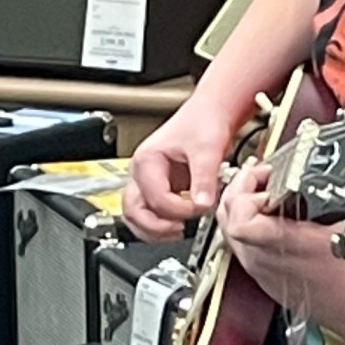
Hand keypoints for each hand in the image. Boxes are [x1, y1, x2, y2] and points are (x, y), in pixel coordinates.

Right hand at [124, 99, 238, 239]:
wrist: (210, 114)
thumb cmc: (203, 122)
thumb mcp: (207, 149)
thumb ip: (204, 179)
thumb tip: (202, 204)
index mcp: (146, 160)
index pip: (155, 198)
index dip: (179, 210)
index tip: (201, 208)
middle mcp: (142, 172)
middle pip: (134, 211)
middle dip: (156, 226)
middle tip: (180, 230)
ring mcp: (148, 182)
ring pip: (138, 216)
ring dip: (155, 229)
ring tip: (179, 231)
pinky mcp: (160, 188)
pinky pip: (152, 213)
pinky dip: (162, 223)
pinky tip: (181, 224)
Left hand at [216, 162, 344, 332]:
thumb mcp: (343, 228)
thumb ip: (315, 201)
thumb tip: (298, 172)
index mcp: (285, 247)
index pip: (241, 221)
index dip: (248, 193)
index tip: (267, 179)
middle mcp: (262, 259)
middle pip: (226, 217)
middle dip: (240, 188)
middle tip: (260, 174)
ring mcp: (256, 267)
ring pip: (227, 226)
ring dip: (238, 201)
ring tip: (259, 186)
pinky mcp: (256, 271)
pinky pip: (236, 239)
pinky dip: (243, 217)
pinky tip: (263, 208)